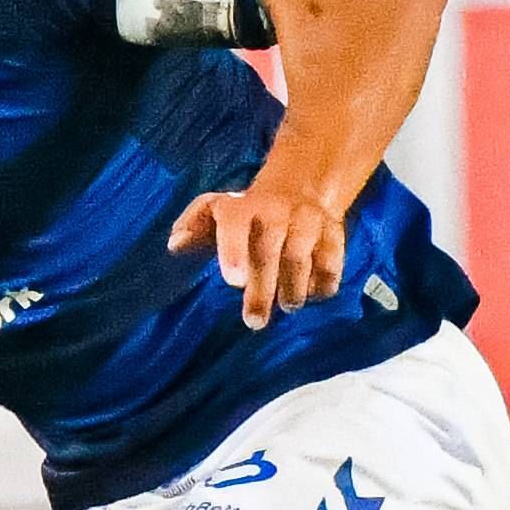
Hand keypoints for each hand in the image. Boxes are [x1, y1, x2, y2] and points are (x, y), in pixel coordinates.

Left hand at [167, 179, 345, 329]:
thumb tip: (176, 245)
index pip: (235, 225)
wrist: (300, 188)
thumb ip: (193, 226)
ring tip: (287, 305)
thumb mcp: (216, 211)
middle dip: (263, 290)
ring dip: (294, 290)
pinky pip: (331, 263)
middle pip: (271, 252)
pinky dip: (322, 284)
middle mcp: (277, 211)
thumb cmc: (247, 213)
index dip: (234, 252)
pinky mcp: (334, 233)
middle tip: (255, 321)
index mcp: (243, 207)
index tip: (234, 283)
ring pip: (302, 259)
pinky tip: (311, 294)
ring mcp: (309, 221)